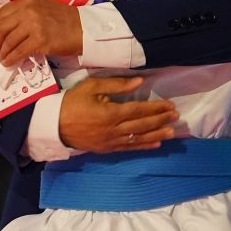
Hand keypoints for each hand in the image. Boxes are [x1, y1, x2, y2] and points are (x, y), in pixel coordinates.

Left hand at [0, 0, 82, 66]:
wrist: (83, 28)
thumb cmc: (64, 19)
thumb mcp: (42, 7)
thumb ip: (25, 12)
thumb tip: (6, 28)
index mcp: (27, 1)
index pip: (1, 13)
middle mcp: (28, 11)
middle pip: (1, 27)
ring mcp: (34, 26)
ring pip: (8, 41)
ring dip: (2, 52)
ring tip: (2, 57)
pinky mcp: (39, 41)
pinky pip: (18, 52)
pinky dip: (10, 59)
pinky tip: (8, 62)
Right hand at [57, 76, 178, 153]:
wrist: (54, 125)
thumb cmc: (72, 102)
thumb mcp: (92, 87)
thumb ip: (117, 84)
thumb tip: (140, 82)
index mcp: (111, 113)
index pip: (140, 110)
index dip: (156, 108)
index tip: (170, 105)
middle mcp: (114, 129)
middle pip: (143, 125)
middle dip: (161, 120)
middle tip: (176, 117)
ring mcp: (111, 141)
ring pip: (139, 138)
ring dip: (157, 135)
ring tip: (172, 132)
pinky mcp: (107, 149)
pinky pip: (129, 148)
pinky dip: (144, 146)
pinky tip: (156, 145)